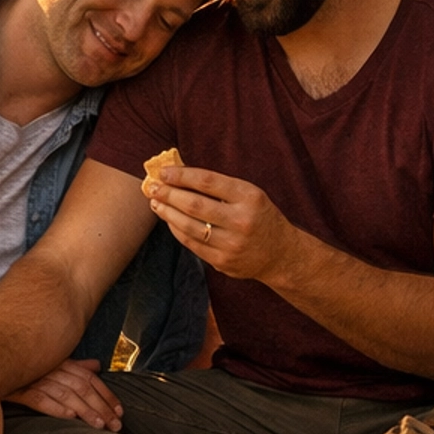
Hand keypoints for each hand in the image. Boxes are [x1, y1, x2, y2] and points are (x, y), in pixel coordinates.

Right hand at [6, 358, 122, 426]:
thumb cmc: (24, 367)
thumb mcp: (52, 363)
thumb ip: (75, 366)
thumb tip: (96, 366)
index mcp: (61, 363)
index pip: (90, 378)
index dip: (106, 395)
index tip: (119, 411)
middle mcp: (51, 370)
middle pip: (82, 388)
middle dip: (101, 407)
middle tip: (115, 426)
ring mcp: (36, 379)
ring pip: (66, 394)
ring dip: (84, 410)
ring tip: (98, 425)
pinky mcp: (20, 390)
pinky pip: (40, 399)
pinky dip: (55, 407)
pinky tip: (69, 417)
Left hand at [143, 162, 298, 283]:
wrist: (281, 254)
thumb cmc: (259, 216)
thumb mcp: (249, 195)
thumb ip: (219, 186)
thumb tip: (180, 174)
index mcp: (249, 197)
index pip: (209, 182)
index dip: (182, 175)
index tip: (164, 171)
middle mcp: (242, 221)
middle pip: (195, 205)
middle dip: (169, 194)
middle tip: (153, 186)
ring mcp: (232, 244)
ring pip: (189, 226)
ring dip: (168, 213)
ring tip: (156, 202)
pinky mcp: (223, 262)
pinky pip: (192, 244)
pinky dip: (177, 230)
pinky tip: (169, 220)